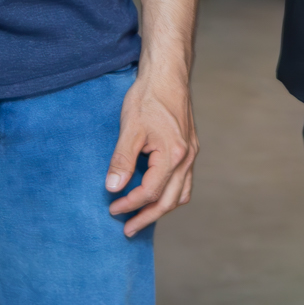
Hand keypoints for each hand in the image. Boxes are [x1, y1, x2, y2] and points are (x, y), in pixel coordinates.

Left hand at [106, 65, 198, 236]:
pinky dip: (172, 194)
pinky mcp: (190, 148)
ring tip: (142, 217)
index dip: (130, 204)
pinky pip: (185, 181)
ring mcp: (191, 154)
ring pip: (181, 194)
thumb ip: (122, 161)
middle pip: (169, 201)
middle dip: (147, 217)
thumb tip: (113, 188)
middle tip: (128, 230)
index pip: (150, 192)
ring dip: (162, 209)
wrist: (167, 75)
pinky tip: (158, 195)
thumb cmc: (148, 98)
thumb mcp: (130, 129)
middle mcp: (186, 158)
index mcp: (173, 155)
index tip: (113, 208)